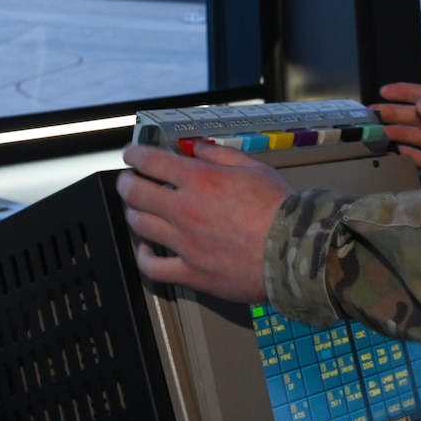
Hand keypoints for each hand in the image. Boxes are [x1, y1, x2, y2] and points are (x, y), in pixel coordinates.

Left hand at [117, 143, 293, 302]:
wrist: (294, 251)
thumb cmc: (279, 209)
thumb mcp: (254, 168)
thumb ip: (220, 155)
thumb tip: (197, 148)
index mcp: (200, 180)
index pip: (151, 162)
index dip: (134, 155)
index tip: (131, 155)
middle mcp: (185, 210)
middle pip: (136, 193)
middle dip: (126, 182)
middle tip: (127, 180)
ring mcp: (184, 243)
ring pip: (140, 225)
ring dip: (134, 213)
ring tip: (138, 210)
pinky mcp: (191, 272)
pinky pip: (153, 268)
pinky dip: (144, 257)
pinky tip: (147, 250)